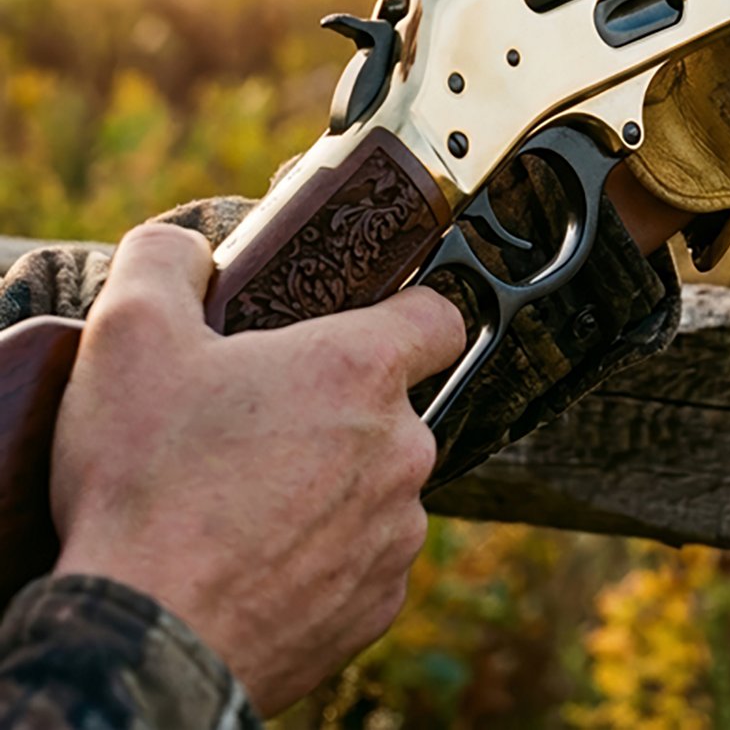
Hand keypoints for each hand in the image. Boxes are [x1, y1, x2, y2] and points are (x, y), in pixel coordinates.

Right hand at [50, 221, 465, 714]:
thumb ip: (167, 262)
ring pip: (376, 486)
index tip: (361, 327)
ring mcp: (396, 530)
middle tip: (255, 427)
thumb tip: (188, 251)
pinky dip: (321, 557)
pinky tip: (257, 559)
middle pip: (391, 407)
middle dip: (334, 411)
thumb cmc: (143, 484)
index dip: (406, 313)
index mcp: (362, 370)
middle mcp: (403, 446)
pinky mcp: (377, 604)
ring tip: (244, 503)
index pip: (438, 317)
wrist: (142, 640)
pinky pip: (363, 560)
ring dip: (328, 487)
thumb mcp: (129, 335)